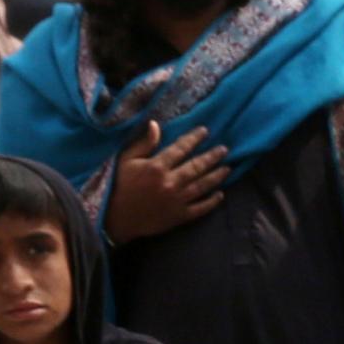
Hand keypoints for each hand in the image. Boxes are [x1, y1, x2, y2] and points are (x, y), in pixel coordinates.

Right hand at [105, 122, 231, 241]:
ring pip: (202, 186)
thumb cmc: (119, 186)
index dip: (194, 138)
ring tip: (227, 168)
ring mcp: (176, 201)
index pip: (181, 148)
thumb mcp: (126, 160)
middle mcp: (170, 183)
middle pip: (196, 166)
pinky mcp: (179, 217)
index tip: (205, 131)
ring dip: (216, 176)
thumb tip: (155, 124)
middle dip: (212, 157)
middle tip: (224, 150)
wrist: (116, 219)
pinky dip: (212, 202)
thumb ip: (144, 143)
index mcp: (157, 167)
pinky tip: (221, 195)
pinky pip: (200, 209)